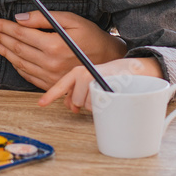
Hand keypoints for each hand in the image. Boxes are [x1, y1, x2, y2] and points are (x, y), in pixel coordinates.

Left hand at [0, 11, 126, 89]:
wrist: (109, 61)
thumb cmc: (91, 37)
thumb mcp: (71, 20)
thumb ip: (43, 18)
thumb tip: (19, 18)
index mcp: (53, 45)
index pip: (20, 33)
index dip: (4, 26)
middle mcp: (49, 63)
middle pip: (16, 48)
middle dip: (0, 37)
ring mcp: (49, 76)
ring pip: (18, 62)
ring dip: (4, 51)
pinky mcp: (50, 84)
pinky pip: (26, 74)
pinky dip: (15, 64)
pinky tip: (9, 56)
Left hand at [38, 57, 162, 112]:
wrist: (134, 70)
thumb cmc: (112, 75)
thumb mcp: (91, 79)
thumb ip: (77, 89)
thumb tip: (69, 105)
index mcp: (78, 71)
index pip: (61, 85)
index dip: (50, 95)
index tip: (41, 103)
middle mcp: (83, 74)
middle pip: (75, 101)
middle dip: (84, 103)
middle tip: (96, 94)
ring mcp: (94, 81)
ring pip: (86, 105)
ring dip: (95, 104)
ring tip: (104, 93)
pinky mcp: (104, 87)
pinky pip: (98, 105)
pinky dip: (103, 105)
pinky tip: (109, 95)